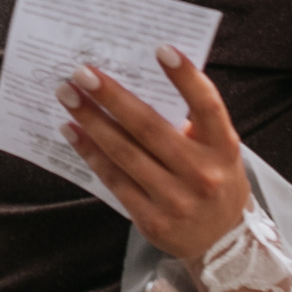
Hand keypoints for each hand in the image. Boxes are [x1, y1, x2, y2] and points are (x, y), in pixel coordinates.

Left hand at [59, 46, 249, 266]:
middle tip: (83, 73)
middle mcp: (202, 173)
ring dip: (92, 122)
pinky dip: (91, 154)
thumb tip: (140, 80)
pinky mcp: (153, 220)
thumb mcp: (218, 149)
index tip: (161, 49)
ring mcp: (176, 199)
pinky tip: (73, 132)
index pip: (207, 106)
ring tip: (68, 96)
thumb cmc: (215, 180)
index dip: (186, 77)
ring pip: (125, 154)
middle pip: (150, 128)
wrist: (222, 243)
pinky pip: (115, 180)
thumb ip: (191, 121)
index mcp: (223, 147)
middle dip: (112, 97)